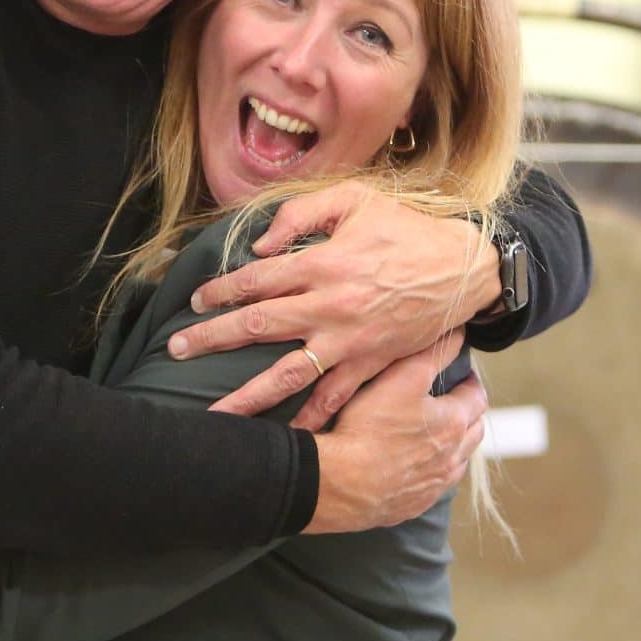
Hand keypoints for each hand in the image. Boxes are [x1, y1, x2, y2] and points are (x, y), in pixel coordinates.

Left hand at [178, 181, 499, 428]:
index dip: (220, 291)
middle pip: (256, 326)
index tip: (196, 301)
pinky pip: (333, 398)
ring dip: (246, 395)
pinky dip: (309, 420)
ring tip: (213, 414)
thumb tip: (260, 246)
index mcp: (323, 265)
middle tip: (175, 351)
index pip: (255, 280)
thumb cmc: (408, 229)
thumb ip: (301, 215)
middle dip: (211, 339)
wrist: (465, 269)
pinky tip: (284, 438)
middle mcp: (329, 307)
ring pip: (286, 375)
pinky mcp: (371, 364)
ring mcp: (349, 341)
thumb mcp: (355, 201)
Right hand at [304, 331, 485, 533]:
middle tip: (452, 402)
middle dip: (468, 413)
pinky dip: (432, 471)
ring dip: (453, 446)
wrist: (340, 484)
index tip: (462, 375)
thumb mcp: (401, 378)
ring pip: (457, 461)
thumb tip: (458, 334)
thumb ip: (433, 354)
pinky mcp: (415, 504)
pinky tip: (414, 465)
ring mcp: (435, 485)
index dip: (470, 381)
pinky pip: (434, 486)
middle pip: (474, 431)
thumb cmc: (368, 427)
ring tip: (435, 434)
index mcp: (454, 423)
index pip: (477, 396)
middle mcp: (453, 457)